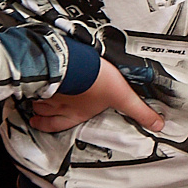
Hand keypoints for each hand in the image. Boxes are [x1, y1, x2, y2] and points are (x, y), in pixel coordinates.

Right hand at [27, 60, 167, 135]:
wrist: (79, 62)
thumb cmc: (96, 81)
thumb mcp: (124, 97)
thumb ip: (140, 111)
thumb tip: (156, 124)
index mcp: (76, 110)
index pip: (59, 123)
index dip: (49, 125)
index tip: (40, 124)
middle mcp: (60, 101)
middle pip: (45, 112)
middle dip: (39, 114)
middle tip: (34, 115)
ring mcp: (50, 87)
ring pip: (38, 97)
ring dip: (35, 100)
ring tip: (33, 98)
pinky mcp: (46, 72)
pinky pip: (35, 81)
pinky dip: (31, 83)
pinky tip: (31, 76)